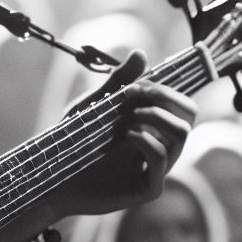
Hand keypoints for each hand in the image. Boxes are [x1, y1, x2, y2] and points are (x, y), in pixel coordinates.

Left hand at [52, 49, 195, 217]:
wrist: (52, 176)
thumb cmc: (73, 141)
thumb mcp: (95, 105)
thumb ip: (119, 82)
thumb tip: (141, 53)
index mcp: (152, 128)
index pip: (181, 104)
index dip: (164, 88)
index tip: (132, 86)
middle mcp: (160, 147)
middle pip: (189, 115)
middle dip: (165, 97)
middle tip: (132, 96)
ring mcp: (156, 169)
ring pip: (181, 134)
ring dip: (155, 116)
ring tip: (127, 118)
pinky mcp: (147, 188)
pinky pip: (162, 158)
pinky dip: (146, 140)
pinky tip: (126, 135)